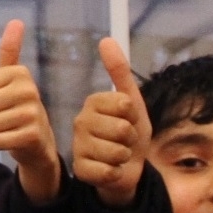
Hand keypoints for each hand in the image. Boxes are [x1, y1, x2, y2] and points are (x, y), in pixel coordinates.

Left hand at [0, 20, 60, 203]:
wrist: (38, 141)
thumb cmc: (17, 106)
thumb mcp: (13, 77)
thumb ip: (10, 51)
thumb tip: (16, 21)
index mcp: (20, 73)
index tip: (0, 97)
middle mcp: (29, 90)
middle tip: (2, 114)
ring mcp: (33, 114)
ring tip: (7, 126)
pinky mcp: (32, 136)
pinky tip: (11, 138)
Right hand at [72, 37, 150, 207]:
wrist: (128, 168)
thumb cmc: (130, 134)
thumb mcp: (132, 102)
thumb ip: (120, 72)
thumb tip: (106, 39)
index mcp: (93, 102)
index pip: (125, 104)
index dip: (134, 115)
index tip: (128, 120)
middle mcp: (80, 121)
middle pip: (122, 128)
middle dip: (131, 139)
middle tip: (124, 141)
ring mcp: (77, 146)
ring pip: (117, 151)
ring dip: (125, 157)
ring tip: (118, 155)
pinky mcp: (80, 169)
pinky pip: (109, 171)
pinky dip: (117, 173)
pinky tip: (110, 170)